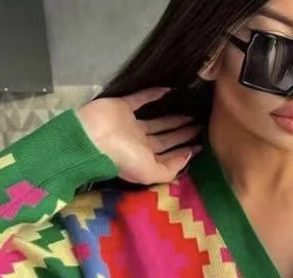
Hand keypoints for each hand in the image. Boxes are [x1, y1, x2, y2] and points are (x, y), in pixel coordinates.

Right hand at [76, 88, 200, 184]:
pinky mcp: (122, 106)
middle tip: (199, 126)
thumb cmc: (123, 159)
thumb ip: (171, 168)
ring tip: (190, 114)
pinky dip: (153, 94)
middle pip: (165, 138)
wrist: (92, 138)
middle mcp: (139, 143)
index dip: (185, 150)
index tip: (200, 144)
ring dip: (172, 118)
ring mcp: (130, 125)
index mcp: (145, 159)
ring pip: (157, 121)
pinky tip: (168, 90)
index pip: (169, 155)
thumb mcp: (151, 172)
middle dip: (182, 133)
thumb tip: (187, 156)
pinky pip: (141, 98)